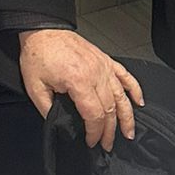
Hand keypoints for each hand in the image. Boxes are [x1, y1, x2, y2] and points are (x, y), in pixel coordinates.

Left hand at [19, 29, 143, 150]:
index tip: (91, 142)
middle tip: (108, 144)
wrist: (43, 30)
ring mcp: (102, 65)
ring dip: (127, 116)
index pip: (94, 115)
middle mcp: (95, 73)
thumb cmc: (38, 54)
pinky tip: (139, 102)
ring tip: (129, 132)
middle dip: (110, 131)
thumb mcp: (35, 87)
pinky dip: (134, 89)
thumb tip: (58, 124)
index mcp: (78, 80)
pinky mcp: (105, 59)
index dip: (94, 133)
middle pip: (110, 109)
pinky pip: (125, 75)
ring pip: (122, 95)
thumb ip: (47, 109)